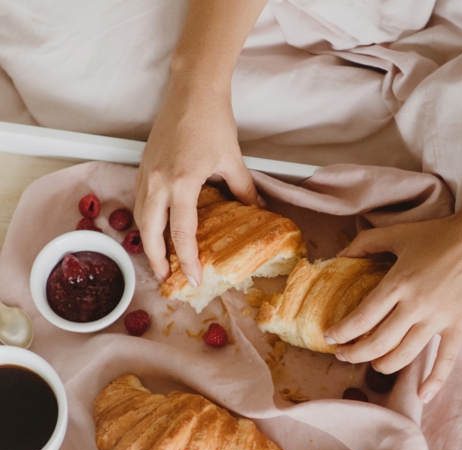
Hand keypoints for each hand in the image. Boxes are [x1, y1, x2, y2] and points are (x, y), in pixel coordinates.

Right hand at [134, 79, 260, 284]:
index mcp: (182, 183)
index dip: (187, 260)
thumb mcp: (233, 160)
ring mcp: (146, 173)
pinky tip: (154, 228)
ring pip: (139, 217)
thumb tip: (256, 210)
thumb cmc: (213, 121)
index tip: (194, 279)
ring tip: (158, 259)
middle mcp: (157, 182)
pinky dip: (144, 220)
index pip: (182, 233)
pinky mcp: (142, 165)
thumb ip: (243, 190)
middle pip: (149, 232)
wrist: (192, 89)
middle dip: (156, 259)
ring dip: (147, 241)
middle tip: (166, 278)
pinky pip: (138, 201)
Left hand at [324, 215, 461, 401]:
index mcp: (398, 283)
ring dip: (382, 365)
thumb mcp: (397, 233)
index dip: (342, 332)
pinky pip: (447, 360)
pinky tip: (423, 397)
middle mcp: (416, 305)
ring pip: (405, 355)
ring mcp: (439, 319)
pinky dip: (435, 381)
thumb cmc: (437, 234)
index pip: (362, 318)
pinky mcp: (459, 326)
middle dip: (355, 354)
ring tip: (371, 364)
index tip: (329, 338)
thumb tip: (339, 255)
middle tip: (344, 354)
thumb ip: (365, 243)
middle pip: (379, 343)